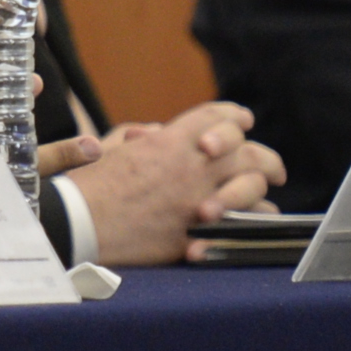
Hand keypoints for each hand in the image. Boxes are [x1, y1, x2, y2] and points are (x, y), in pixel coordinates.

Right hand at [56, 102, 280, 265]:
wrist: (75, 223)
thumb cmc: (86, 184)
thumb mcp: (110, 147)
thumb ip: (140, 136)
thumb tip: (158, 132)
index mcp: (170, 142)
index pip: (218, 117)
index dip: (235, 116)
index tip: (244, 121)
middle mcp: (191, 168)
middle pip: (249, 153)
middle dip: (268, 159)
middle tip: (275, 171)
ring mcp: (195, 202)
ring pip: (251, 191)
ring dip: (261, 194)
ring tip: (265, 202)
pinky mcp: (193, 234)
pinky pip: (236, 229)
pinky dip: (245, 227)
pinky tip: (247, 228)